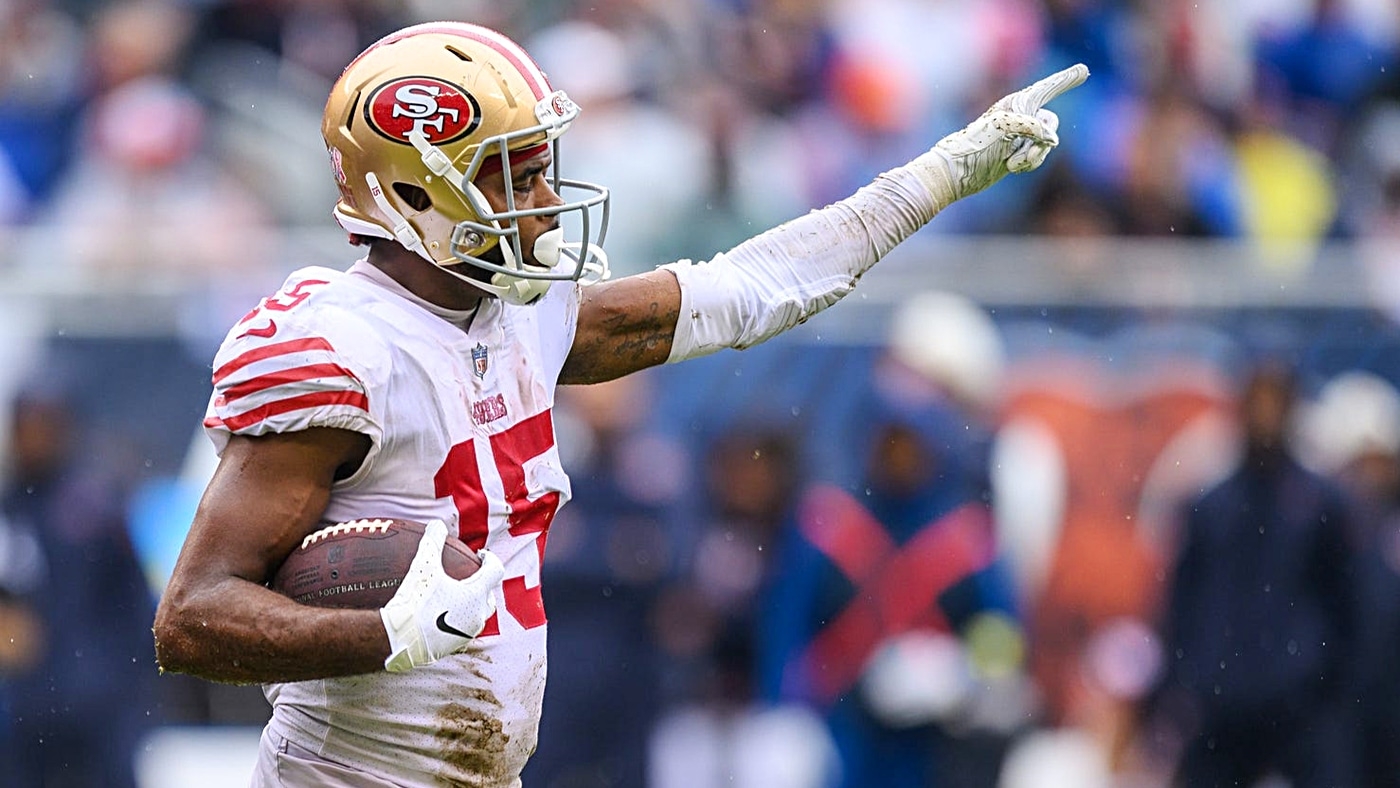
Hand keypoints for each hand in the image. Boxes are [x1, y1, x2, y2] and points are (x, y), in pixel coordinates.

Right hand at [379, 519, 505, 672]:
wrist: (399, 639)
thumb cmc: (414, 601)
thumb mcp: (423, 566)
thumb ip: (432, 541)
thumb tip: (436, 524)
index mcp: (476, 594)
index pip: (495, 571)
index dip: (490, 559)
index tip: (481, 555)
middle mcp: (477, 615)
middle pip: (489, 596)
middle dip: (483, 584)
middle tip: (470, 575)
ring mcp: (467, 633)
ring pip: (477, 615)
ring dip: (471, 602)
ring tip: (456, 594)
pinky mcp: (454, 646)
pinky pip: (462, 629)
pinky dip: (457, 618)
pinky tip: (440, 614)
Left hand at [926, 63, 1088, 202]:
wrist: (958, 171)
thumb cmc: (976, 144)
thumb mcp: (1005, 128)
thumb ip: (1034, 127)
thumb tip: (1053, 140)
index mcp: (1016, 103)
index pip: (1047, 88)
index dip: (1066, 80)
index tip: (1084, 70)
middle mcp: (1020, 116)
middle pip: (1051, 123)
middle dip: (1041, 142)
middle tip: (1025, 154)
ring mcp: (1019, 136)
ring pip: (1046, 143)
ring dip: (1034, 156)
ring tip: (1012, 163)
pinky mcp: (1017, 153)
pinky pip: (1038, 156)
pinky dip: (1029, 163)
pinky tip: (1010, 167)